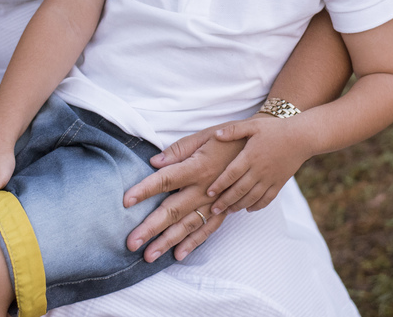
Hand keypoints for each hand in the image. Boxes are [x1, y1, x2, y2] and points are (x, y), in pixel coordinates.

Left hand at [122, 127, 243, 261]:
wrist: (266, 148)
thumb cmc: (230, 139)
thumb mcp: (205, 136)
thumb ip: (179, 150)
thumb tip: (154, 161)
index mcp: (197, 167)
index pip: (165, 179)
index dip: (145, 189)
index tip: (126, 200)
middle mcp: (204, 189)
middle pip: (172, 210)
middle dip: (150, 228)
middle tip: (131, 243)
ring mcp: (215, 203)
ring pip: (187, 225)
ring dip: (168, 241)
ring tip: (149, 256)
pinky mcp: (225, 209)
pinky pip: (208, 229)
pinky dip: (193, 243)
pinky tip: (178, 255)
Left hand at [206, 115, 311, 214]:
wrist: (301, 137)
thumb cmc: (275, 128)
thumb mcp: (253, 125)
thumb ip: (234, 130)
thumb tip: (216, 134)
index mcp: (250, 156)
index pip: (231, 174)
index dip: (219, 185)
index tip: (209, 193)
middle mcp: (259, 170)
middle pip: (239, 190)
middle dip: (225, 202)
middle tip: (213, 210)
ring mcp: (270, 178)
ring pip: (252, 197)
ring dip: (239, 206)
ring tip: (228, 212)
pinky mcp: (279, 183)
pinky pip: (267, 199)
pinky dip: (257, 206)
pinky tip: (249, 209)